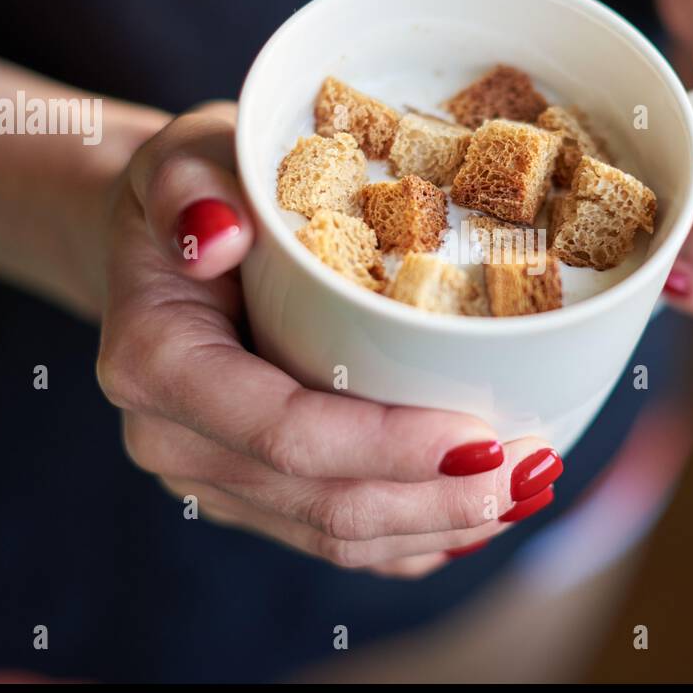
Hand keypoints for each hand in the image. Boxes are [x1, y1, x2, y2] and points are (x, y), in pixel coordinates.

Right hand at [94, 102, 561, 576]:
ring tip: (528, 487)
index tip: (484, 437)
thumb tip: (218, 234)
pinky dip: (414, 533)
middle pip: (323, 502)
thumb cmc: (196, 186)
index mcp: (157, 362)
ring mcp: (213, 479)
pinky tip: (479, 513)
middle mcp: (175, 440)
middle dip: (439, 497)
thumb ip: (190, 183)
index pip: (285, 429)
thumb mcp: (187, 154)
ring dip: (441, 522)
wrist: (164, 242)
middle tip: (535, 467)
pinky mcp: (250, 496)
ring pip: (336, 535)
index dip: (388, 446)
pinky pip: (336, 538)